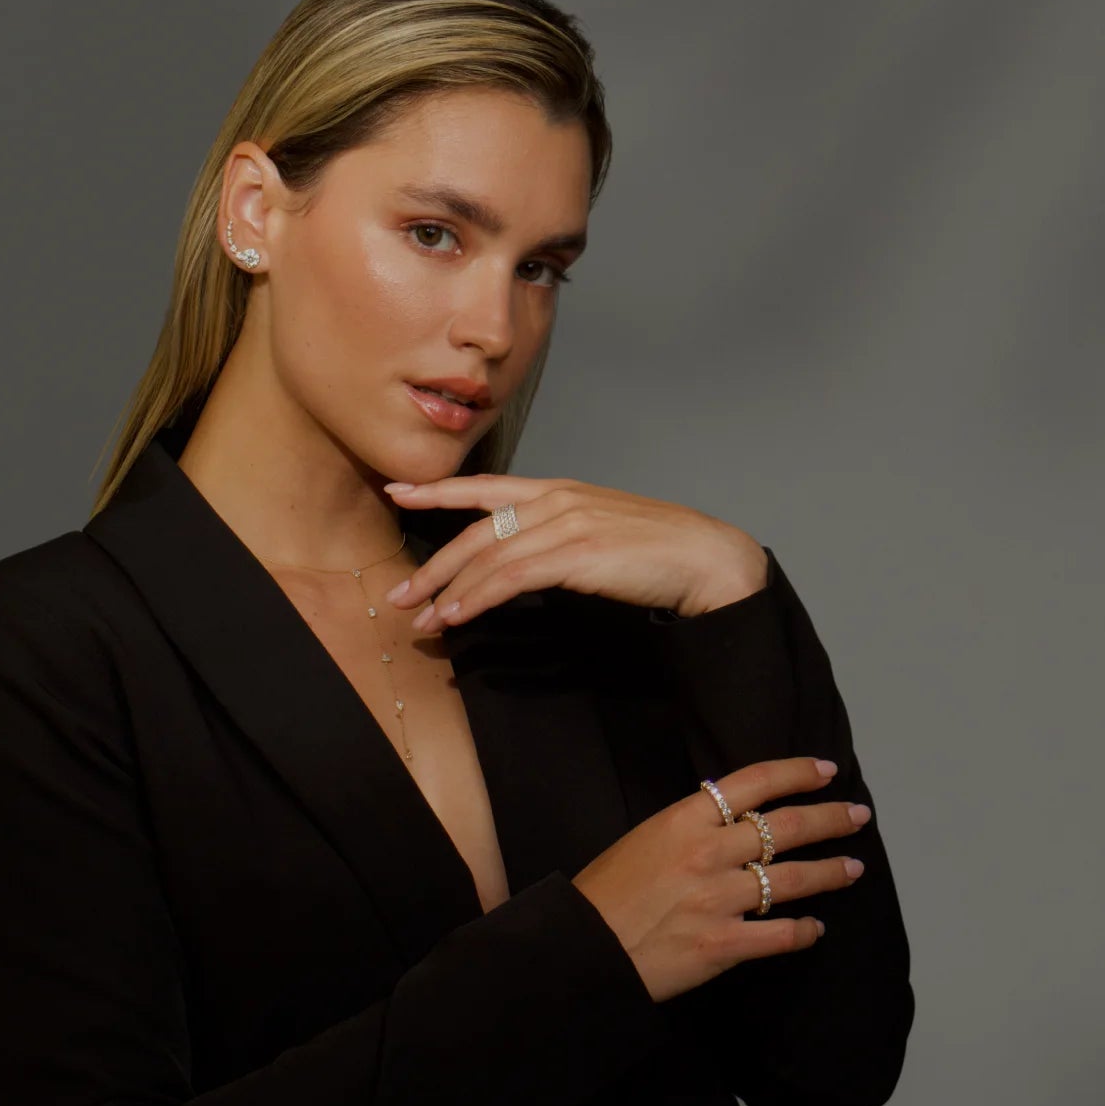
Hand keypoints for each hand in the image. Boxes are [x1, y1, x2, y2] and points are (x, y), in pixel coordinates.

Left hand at [381, 473, 767, 629]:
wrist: (706, 557)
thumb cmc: (660, 551)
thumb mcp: (601, 530)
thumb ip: (562, 534)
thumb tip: (527, 557)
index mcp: (560, 489)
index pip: (486, 486)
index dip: (438, 490)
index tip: (399, 491)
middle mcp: (556, 500)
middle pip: (476, 530)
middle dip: (433, 563)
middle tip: (399, 594)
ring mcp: (565, 523)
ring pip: (488, 557)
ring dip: (448, 590)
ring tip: (422, 619)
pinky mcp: (575, 553)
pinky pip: (510, 577)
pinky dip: (477, 598)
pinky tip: (457, 615)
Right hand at [571, 756, 873, 1002]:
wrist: (581, 948)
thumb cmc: (604, 894)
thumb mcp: (643, 839)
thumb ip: (690, 828)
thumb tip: (732, 822)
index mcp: (684, 820)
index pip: (754, 782)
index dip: (797, 773)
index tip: (827, 772)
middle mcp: (708, 853)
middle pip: (785, 826)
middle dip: (830, 818)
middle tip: (858, 815)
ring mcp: (718, 899)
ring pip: (793, 879)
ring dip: (830, 872)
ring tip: (853, 868)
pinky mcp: (722, 944)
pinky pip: (780, 935)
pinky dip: (805, 931)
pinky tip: (816, 928)